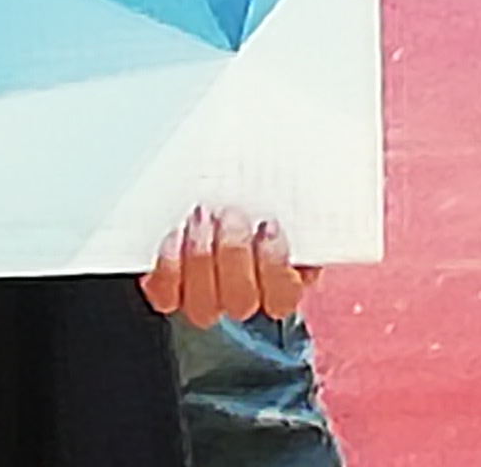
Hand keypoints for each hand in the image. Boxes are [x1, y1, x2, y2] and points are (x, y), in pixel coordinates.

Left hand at [144, 207, 309, 325]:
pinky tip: (174, 236)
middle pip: (241, 299)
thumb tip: (314, 177)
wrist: (217, 201)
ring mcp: (206, 300)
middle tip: (230, 214)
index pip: (283, 296)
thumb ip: (295, 201)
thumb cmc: (258, 194)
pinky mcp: (171, 294)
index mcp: (283, 282)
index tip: (269, 225)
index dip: (275, 264)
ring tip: (201, 218)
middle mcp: (245, 299)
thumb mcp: (284, 197)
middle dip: (233, 254)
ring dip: (201, 260)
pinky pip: (166, 296)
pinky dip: (169, 270)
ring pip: (204, 304)